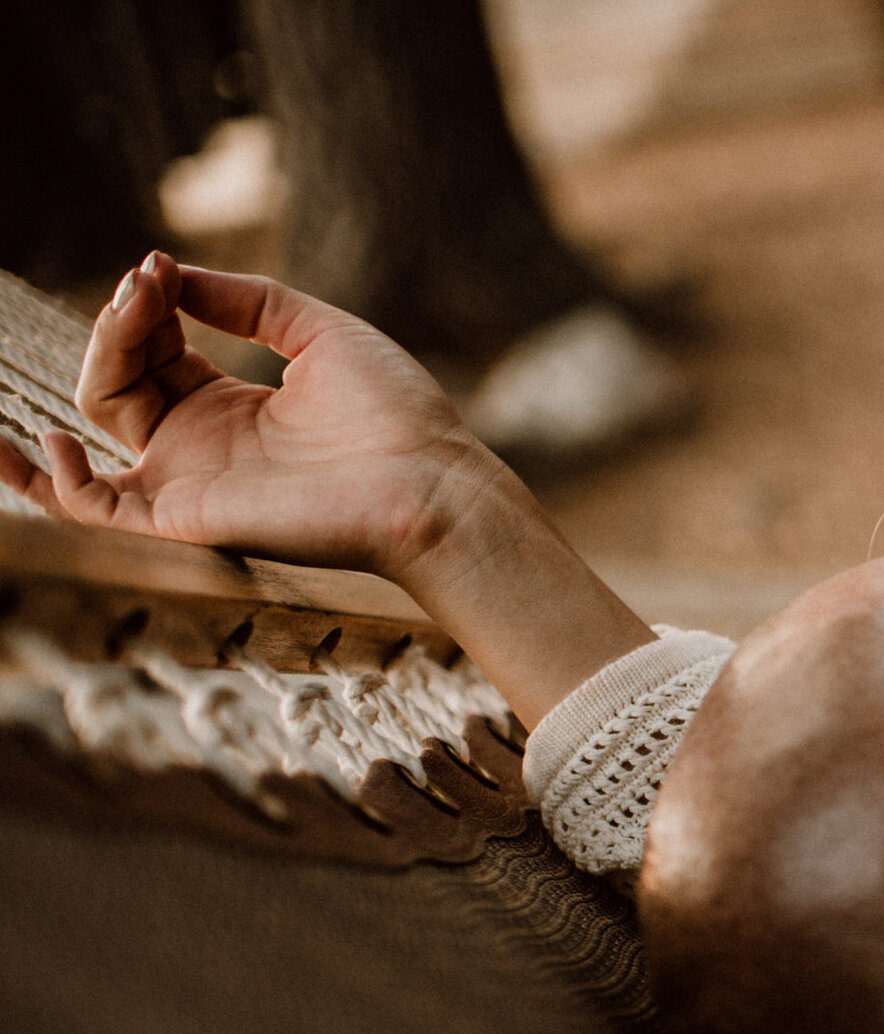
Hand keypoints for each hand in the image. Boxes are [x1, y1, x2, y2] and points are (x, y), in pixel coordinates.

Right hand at [1, 255, 654, 727]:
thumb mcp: (318, 332)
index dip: (145, 302)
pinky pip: (94, 508)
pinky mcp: (188, 515)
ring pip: (99, 416)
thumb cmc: (396, 415)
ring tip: (129, 313)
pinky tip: (54, 438)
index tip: (157, 266)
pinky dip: (51, 480)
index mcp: (232, 406)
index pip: (152, 348)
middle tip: (149, 282)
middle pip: (118, 373)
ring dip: (97, 357)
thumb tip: (169, 273)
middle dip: (124, 319)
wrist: (431, 485)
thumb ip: (247, 300)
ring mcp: (191, 479)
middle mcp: (203, 444)